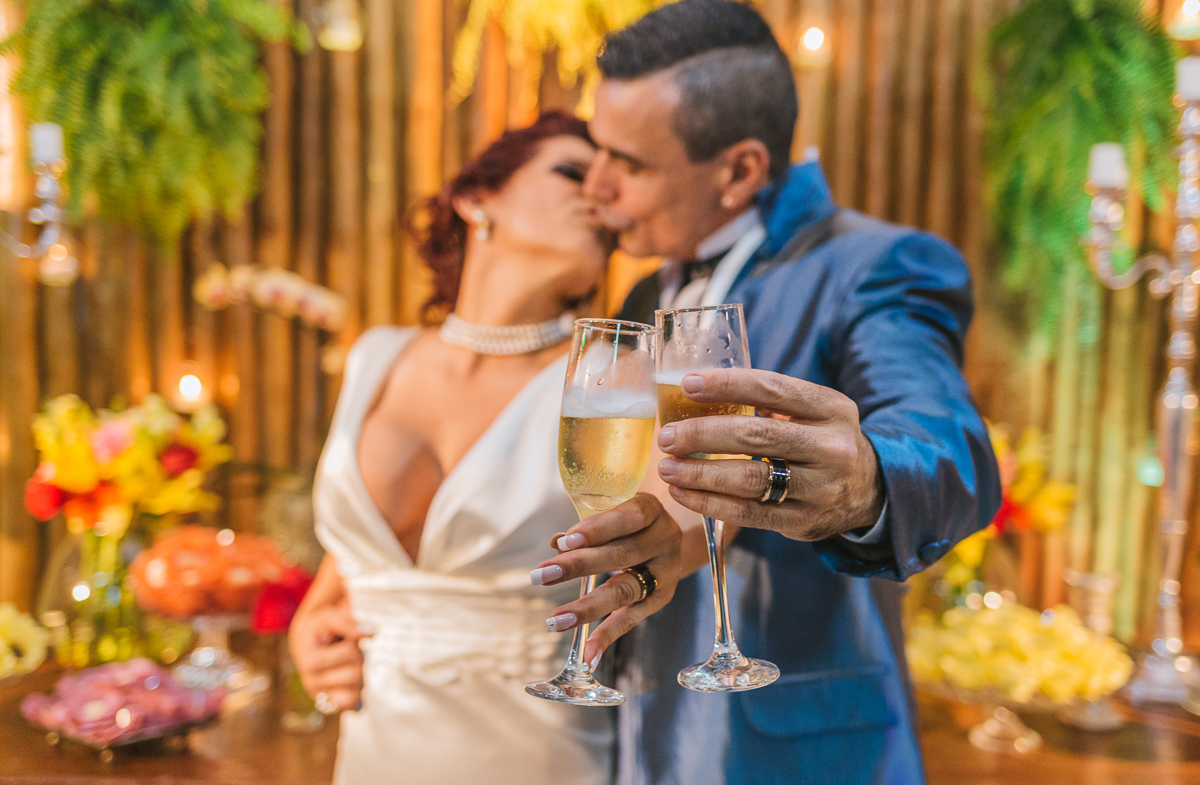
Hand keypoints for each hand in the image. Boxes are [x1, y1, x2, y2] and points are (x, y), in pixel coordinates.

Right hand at [288, 600, 370, 712]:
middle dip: (358, 659)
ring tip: (349, 663)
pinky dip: (358, 693)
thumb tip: (370, 631)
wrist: (307, 641)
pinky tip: (354, 681)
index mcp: (309, 661)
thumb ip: (347, 622)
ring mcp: (321, 696)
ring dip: (360, 674)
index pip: (349, 654)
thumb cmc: (320, 627)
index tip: (343, 638)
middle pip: (355, 673)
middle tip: (349, 650)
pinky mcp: (330, 704)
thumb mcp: (328, 617)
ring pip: (357, 689)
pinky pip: (352, 704)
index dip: (353, 643)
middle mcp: (311, 683)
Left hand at [530, 493, 681, 665]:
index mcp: (651, 509)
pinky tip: (589, 653)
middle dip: (578, 566)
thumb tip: (555, 544)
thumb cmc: (629, 522)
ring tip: (556, 620)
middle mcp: (664, 539)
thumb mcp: (613, 514)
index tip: (564, 542)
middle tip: (541, 575)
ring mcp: (665, 572)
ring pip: (625, 589)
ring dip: (588, 607)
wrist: (668, 541)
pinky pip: (633, 618)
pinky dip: (608, 635)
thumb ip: (587, 528)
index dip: (597, 529)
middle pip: (621, 554)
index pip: (628, 517)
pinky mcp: (661, 599)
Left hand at [656, 368, 884, 540]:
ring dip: (701, 473)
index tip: (687, 384)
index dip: (727, 385)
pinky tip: (684, 493)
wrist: (870, 492)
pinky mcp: (805, 521)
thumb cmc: (821, 441)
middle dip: (703, 435)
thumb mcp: (813, 412)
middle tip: (668, 436)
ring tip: (668, 468)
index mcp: (831, 408)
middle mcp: (831, 447)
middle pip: (756, 436)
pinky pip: (750, 513)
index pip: (773, 389)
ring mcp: (821, 488)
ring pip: (750, 479)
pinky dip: (710, 503)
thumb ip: (770, 400)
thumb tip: (697, 389)